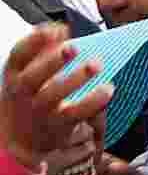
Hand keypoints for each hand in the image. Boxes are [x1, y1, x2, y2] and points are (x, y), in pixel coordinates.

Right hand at [2, 25, 107, 174]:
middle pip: (31, 78)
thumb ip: (42, 54)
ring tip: (96, 64)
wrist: (22, 144)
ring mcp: (39, 112)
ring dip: (74, 80)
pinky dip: (92, 102)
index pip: (16, 57)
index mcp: (13, 78)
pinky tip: (108, 89)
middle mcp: (22, 95)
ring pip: (52, 97)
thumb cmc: (29, 101)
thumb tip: (61, 30)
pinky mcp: (58, 127)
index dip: (32, 42)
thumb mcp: (28, 77)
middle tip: (73, 46)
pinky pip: (75, 114)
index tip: (54, 29)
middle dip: (51, 62)